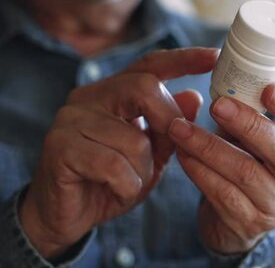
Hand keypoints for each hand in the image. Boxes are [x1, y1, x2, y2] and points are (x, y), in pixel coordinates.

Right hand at [19, 48, 217, 258]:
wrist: (65, 218)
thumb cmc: (108, 182)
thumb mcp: (150, 156)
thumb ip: (169, 128)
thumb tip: (194, 96)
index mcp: (111, 92)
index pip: (150, 64)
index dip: (183, 59)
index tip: (215, 56)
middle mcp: (88, 96)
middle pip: (143, 87)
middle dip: (167, 122)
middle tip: (167, 149)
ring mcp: (70, 119)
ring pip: (133, 137)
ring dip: (144, 170)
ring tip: (131, 183)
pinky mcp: (59, 147)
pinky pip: (114, 164)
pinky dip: (127, 185)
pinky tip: (117, 192)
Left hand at [168, 83, 274, 253]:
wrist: (238, 221)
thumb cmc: (250, 162)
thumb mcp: (258, 136)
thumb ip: (251, 112)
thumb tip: (226, 78)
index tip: (269, 89)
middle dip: (249, 124)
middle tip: (218, 105)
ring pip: (246, 172)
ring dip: (209, 146)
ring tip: (180, 128)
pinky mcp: (250, 224)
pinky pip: (222, 193)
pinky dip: (199, 170)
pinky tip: (182, 153)